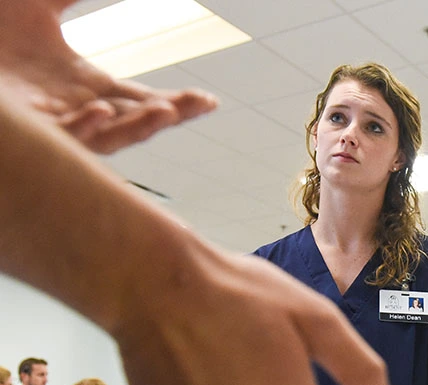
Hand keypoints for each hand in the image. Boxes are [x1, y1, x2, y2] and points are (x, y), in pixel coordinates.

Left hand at [0, 0, 216, 153]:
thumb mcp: (36, 1)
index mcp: (85, 86)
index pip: (143, 101)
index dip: (178, 104)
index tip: (210, 101)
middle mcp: (76, 112)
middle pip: (135, 124)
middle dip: (168, 115)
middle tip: (196, 104)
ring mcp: (53, 125)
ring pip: (106, 139)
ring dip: (136, 127)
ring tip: (164, 110)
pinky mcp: (30, 134)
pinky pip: (62, 141)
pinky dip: (83, 130)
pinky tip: (100, 109)